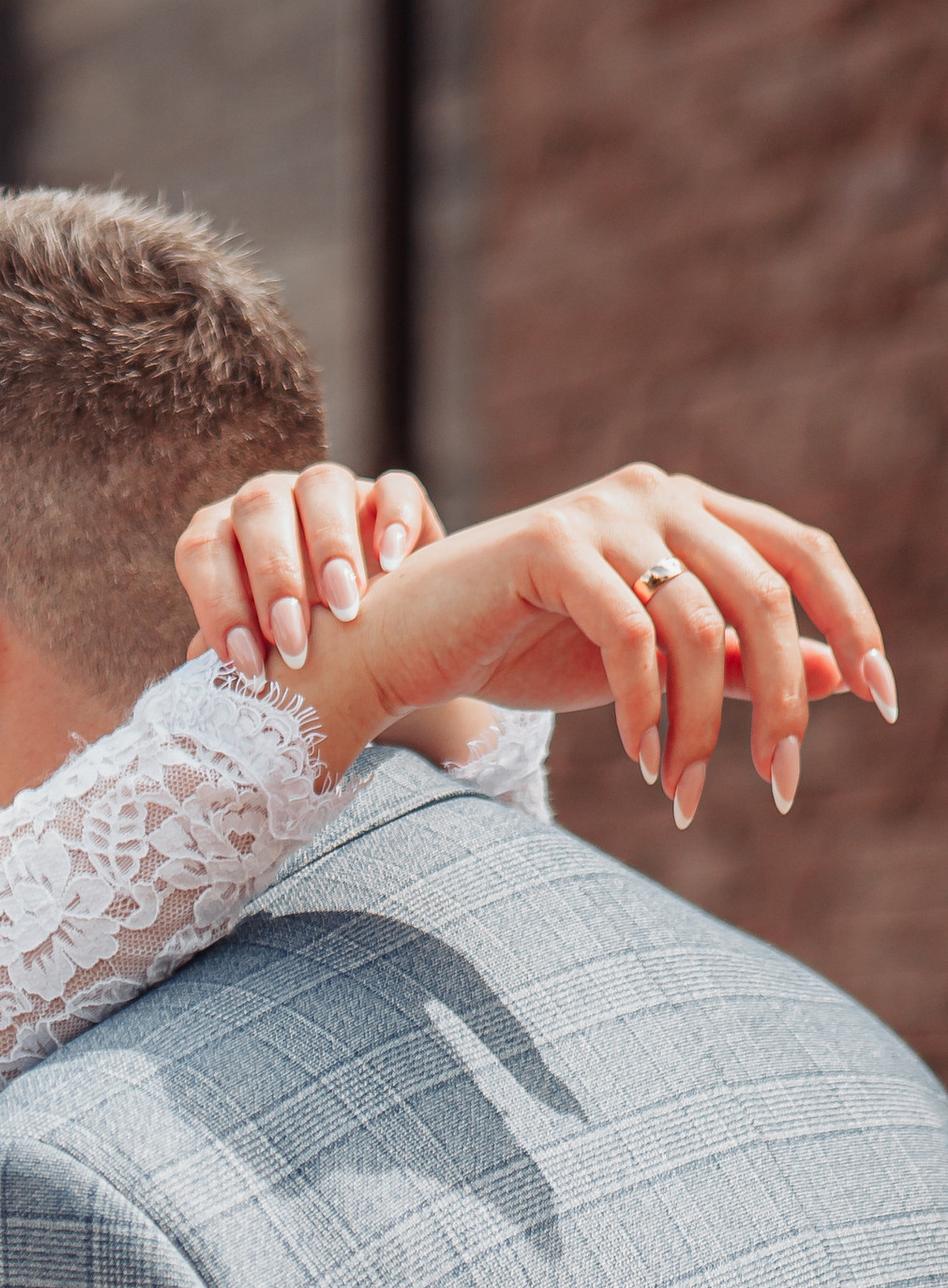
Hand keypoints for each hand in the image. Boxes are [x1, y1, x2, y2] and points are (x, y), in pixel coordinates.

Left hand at [176, 458, 445, 672]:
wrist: (375, 642)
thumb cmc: (297, 654)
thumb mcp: (261, 655)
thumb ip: (235, 653)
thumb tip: (204, 678)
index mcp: (224, 537)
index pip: (202, 551)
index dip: (218, 605)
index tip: (247, 664)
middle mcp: (271, 502)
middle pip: (258, 508)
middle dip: (274, 577)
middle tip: (295, 643)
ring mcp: (329, 492)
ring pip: (321, 485)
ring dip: (330, 546)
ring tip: (346, 611)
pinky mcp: (387, 496)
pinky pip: (393, 488)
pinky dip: (394, 520)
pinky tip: (393, 564)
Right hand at [214, 463, 890, 819]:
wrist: (404, 649)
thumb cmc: (521, 651)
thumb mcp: (649, 667)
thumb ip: (734, 666)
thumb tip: (839, 676)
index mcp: (689, 509)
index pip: (802, 553)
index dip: (852, 621)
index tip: (884, 700)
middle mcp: (656, 494)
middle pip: (765, 593)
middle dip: (785, 698)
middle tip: (781, 781)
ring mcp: (604, 512)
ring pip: (702, 623)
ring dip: (705, 725)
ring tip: (689, 794)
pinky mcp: (554, 546)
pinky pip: (633, 635)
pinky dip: (648, 709)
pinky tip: (645, 763)